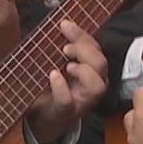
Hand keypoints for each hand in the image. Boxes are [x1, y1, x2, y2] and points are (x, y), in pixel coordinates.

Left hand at [27, 20, 108, 143]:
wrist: (42, 119)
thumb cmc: (52, 88)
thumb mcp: (58, 64)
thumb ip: (62, 48)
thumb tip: (58, 24)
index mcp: (91, 69)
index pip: (94, 48)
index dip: (82, 35)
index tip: (64, 24)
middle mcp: (93, 85)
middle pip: (101, 64)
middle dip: (85, 50)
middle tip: (66, 48)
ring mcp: (82, 100)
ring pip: (96, 85)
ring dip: (83, 70)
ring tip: (67, 65)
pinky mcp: (66, 112)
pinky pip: (68, 100)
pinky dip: (61, 87)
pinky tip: (53, 75)